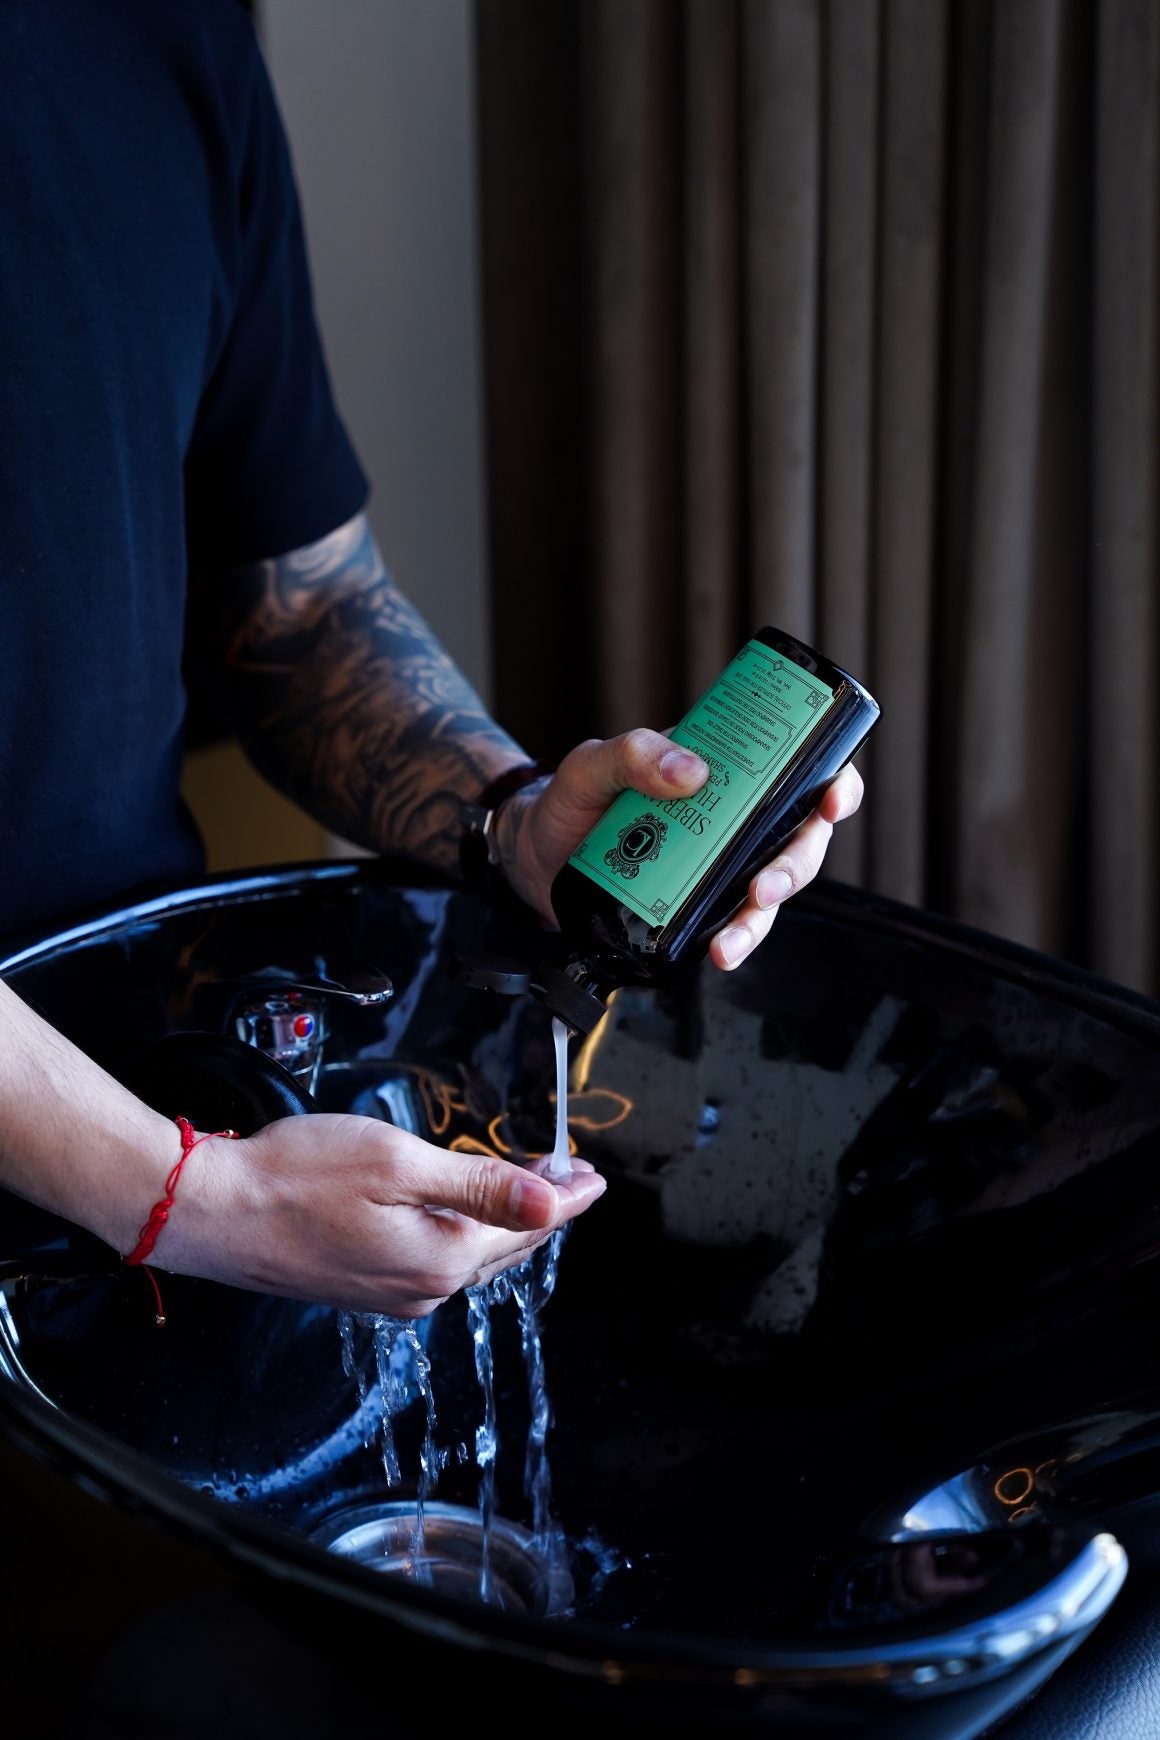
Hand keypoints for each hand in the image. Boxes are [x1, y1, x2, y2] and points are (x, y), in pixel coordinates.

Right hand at [156, 1112, 606, 1317]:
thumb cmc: (295, 1180)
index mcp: (442, 1259)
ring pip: (470, 1257)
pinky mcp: (361, 1286)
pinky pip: (434, 1262)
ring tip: (528, 1190)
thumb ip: (480, 1187)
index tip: (593, 1175)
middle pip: (505, 1246)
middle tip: (571, 1178)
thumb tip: (552, 1204)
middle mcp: (422, 1288)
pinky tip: (460, 1215)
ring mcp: (390, 1292)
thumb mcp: (399, 1165)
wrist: (210, 1213)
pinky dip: (462, 1235)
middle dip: (543, 1210)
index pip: (528, 1225)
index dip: (566, 1195)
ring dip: (504, 1223)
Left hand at [495, 730, 863, 971]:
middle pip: (798, 841)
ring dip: (761, 919)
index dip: (833, 784)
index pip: (798, 771)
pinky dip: (732, 941)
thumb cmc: (569, 801)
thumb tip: (692, 771)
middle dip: (796, 867)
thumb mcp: (592, 765)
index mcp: (723, 773)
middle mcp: (732, 822)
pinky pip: (729, 925)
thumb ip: (633, 755)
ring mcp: (716, 868)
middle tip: (766, 885)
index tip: (831, 800)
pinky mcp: (694, 907)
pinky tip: (717, 951)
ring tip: (731, 936)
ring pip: (768, 893)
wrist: (532, 856)